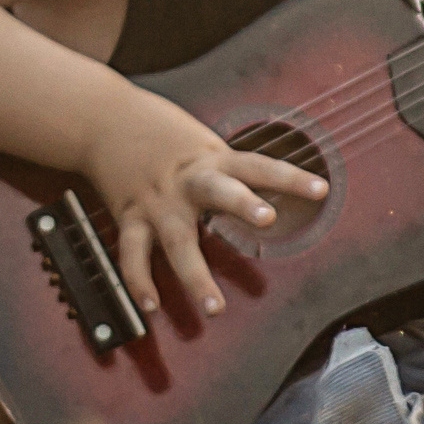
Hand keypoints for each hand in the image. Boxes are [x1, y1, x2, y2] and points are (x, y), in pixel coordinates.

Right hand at [76, 91, 330, 322]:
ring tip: (214, 307)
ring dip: (195, 275)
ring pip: (176, 239)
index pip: (259, 166)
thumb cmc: (160, 132)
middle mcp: (187, 180)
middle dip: (243, 203)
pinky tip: (151, 305)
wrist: (102, 116)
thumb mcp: (203, 144)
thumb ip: (230, 171)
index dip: (291, 178)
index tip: (321, 190)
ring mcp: (158, 201)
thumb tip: (270, 192)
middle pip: (218, 190)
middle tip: (267, 218)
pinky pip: (133, 253)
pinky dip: (139, 281)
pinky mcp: (130, 216)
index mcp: (212, 159)